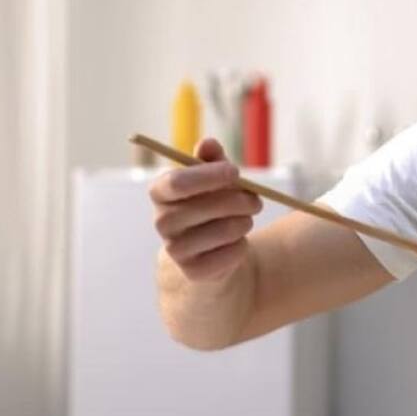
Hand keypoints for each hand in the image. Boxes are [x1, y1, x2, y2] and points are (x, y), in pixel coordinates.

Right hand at [149, 138, 263, 282]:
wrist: (209, 248)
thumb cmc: (212, 203)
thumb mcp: (214, 178)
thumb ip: (212, 160)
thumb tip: (208, 143)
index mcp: (161, 192)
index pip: (178, 182)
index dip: (209, 175)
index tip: (235, 171)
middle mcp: (162, 221)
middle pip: (206, 206)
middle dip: (239, 200)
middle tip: (256, 200)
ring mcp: (175, 249)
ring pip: (224, 230)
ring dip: (245, 222)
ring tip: (245, 220)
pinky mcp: (193, 271)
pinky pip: (231, 254)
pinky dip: (242, 245)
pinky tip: (236, 242)